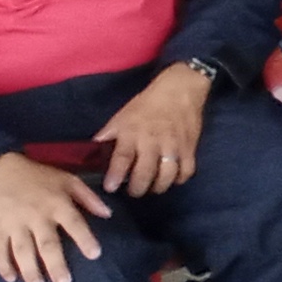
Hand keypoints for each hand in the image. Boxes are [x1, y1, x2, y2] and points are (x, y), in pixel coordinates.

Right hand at [0, 153, 109, 281]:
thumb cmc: (39, 176)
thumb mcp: (68, 179)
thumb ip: (88, 197)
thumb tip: (108, 214)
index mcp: (57, 203)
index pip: (74, 223)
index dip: (85, 238)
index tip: (95, 254)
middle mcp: (37, 216)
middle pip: (47, 243)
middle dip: (55, 264)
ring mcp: (14, 223)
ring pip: (22, 250)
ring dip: (29, 269)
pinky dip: (3, 264)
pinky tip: (10, 278)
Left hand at [93, 65, 208, 196]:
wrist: (181, 90)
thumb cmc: (147, 103)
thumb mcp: (122, 115)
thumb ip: (109, 134)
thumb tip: (91, 149)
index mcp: (133, 133)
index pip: (123, 158)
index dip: (115, 175)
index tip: (110, 188)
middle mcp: (153, 141)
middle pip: (145, 173)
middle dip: (137, 188)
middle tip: (133, 191)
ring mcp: (173, 146)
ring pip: (167, 176)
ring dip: (158, 187)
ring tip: (152, 187)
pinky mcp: (190, 147)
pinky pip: (186, 171)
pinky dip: (179, 179)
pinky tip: (172, 178)